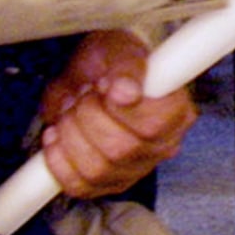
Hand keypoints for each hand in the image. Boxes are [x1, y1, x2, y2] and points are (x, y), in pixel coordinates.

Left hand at [38, 30, 194, 198]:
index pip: (152, 125)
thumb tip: (127, 92)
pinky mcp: (109, 184)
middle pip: (119, 149)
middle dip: (87, 116)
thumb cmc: (111, 61)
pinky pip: (80, 186)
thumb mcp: (120, 49)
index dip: (120, 109)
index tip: (103, 84)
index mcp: (176, 112)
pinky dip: (58, 160)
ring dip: (70, 136)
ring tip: (71, 111)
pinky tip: (57, 136)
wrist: (89, 74)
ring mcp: (136, 169)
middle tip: (83, 93)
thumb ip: (128, 67)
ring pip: (96, 170)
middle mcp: (162, 146)